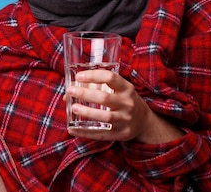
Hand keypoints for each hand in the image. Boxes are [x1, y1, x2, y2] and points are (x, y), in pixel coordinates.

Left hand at [66, 70, 183, 143]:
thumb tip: (67, 94)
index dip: (93, 76)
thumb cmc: (124, 101)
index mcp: (127, 89)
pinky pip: (101, 134)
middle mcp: (127, 103)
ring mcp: (125, 120)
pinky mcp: (120, 134)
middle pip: (105, 97)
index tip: (78, 76)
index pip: (110, 78)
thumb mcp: (118, 91)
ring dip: (87, 112)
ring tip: (73, 108)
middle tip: (70, 90)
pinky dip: (85, 132)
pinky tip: (72, 129)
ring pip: (105, 116)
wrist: (144, 122)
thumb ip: (97, 88)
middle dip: (85, 93)